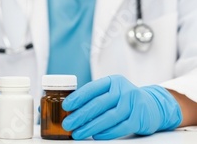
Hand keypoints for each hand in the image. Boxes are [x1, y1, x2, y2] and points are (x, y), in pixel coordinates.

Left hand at [62, 75, 181, 139]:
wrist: (153, 106)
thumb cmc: (124, 100)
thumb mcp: (112, 92)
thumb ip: (95, 97)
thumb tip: (70, 109)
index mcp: (113, 81)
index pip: (92, 88)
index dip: (77, 97)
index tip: (65, 106)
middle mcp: (124, 90)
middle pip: (99, 104)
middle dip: (80, 115)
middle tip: (67, 124)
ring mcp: (133, 104)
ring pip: (109, 117)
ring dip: (91, 126)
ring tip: (78, 133)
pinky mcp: (140, 118)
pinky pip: (121, 127)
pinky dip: (107, 133)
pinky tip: (96, 136)